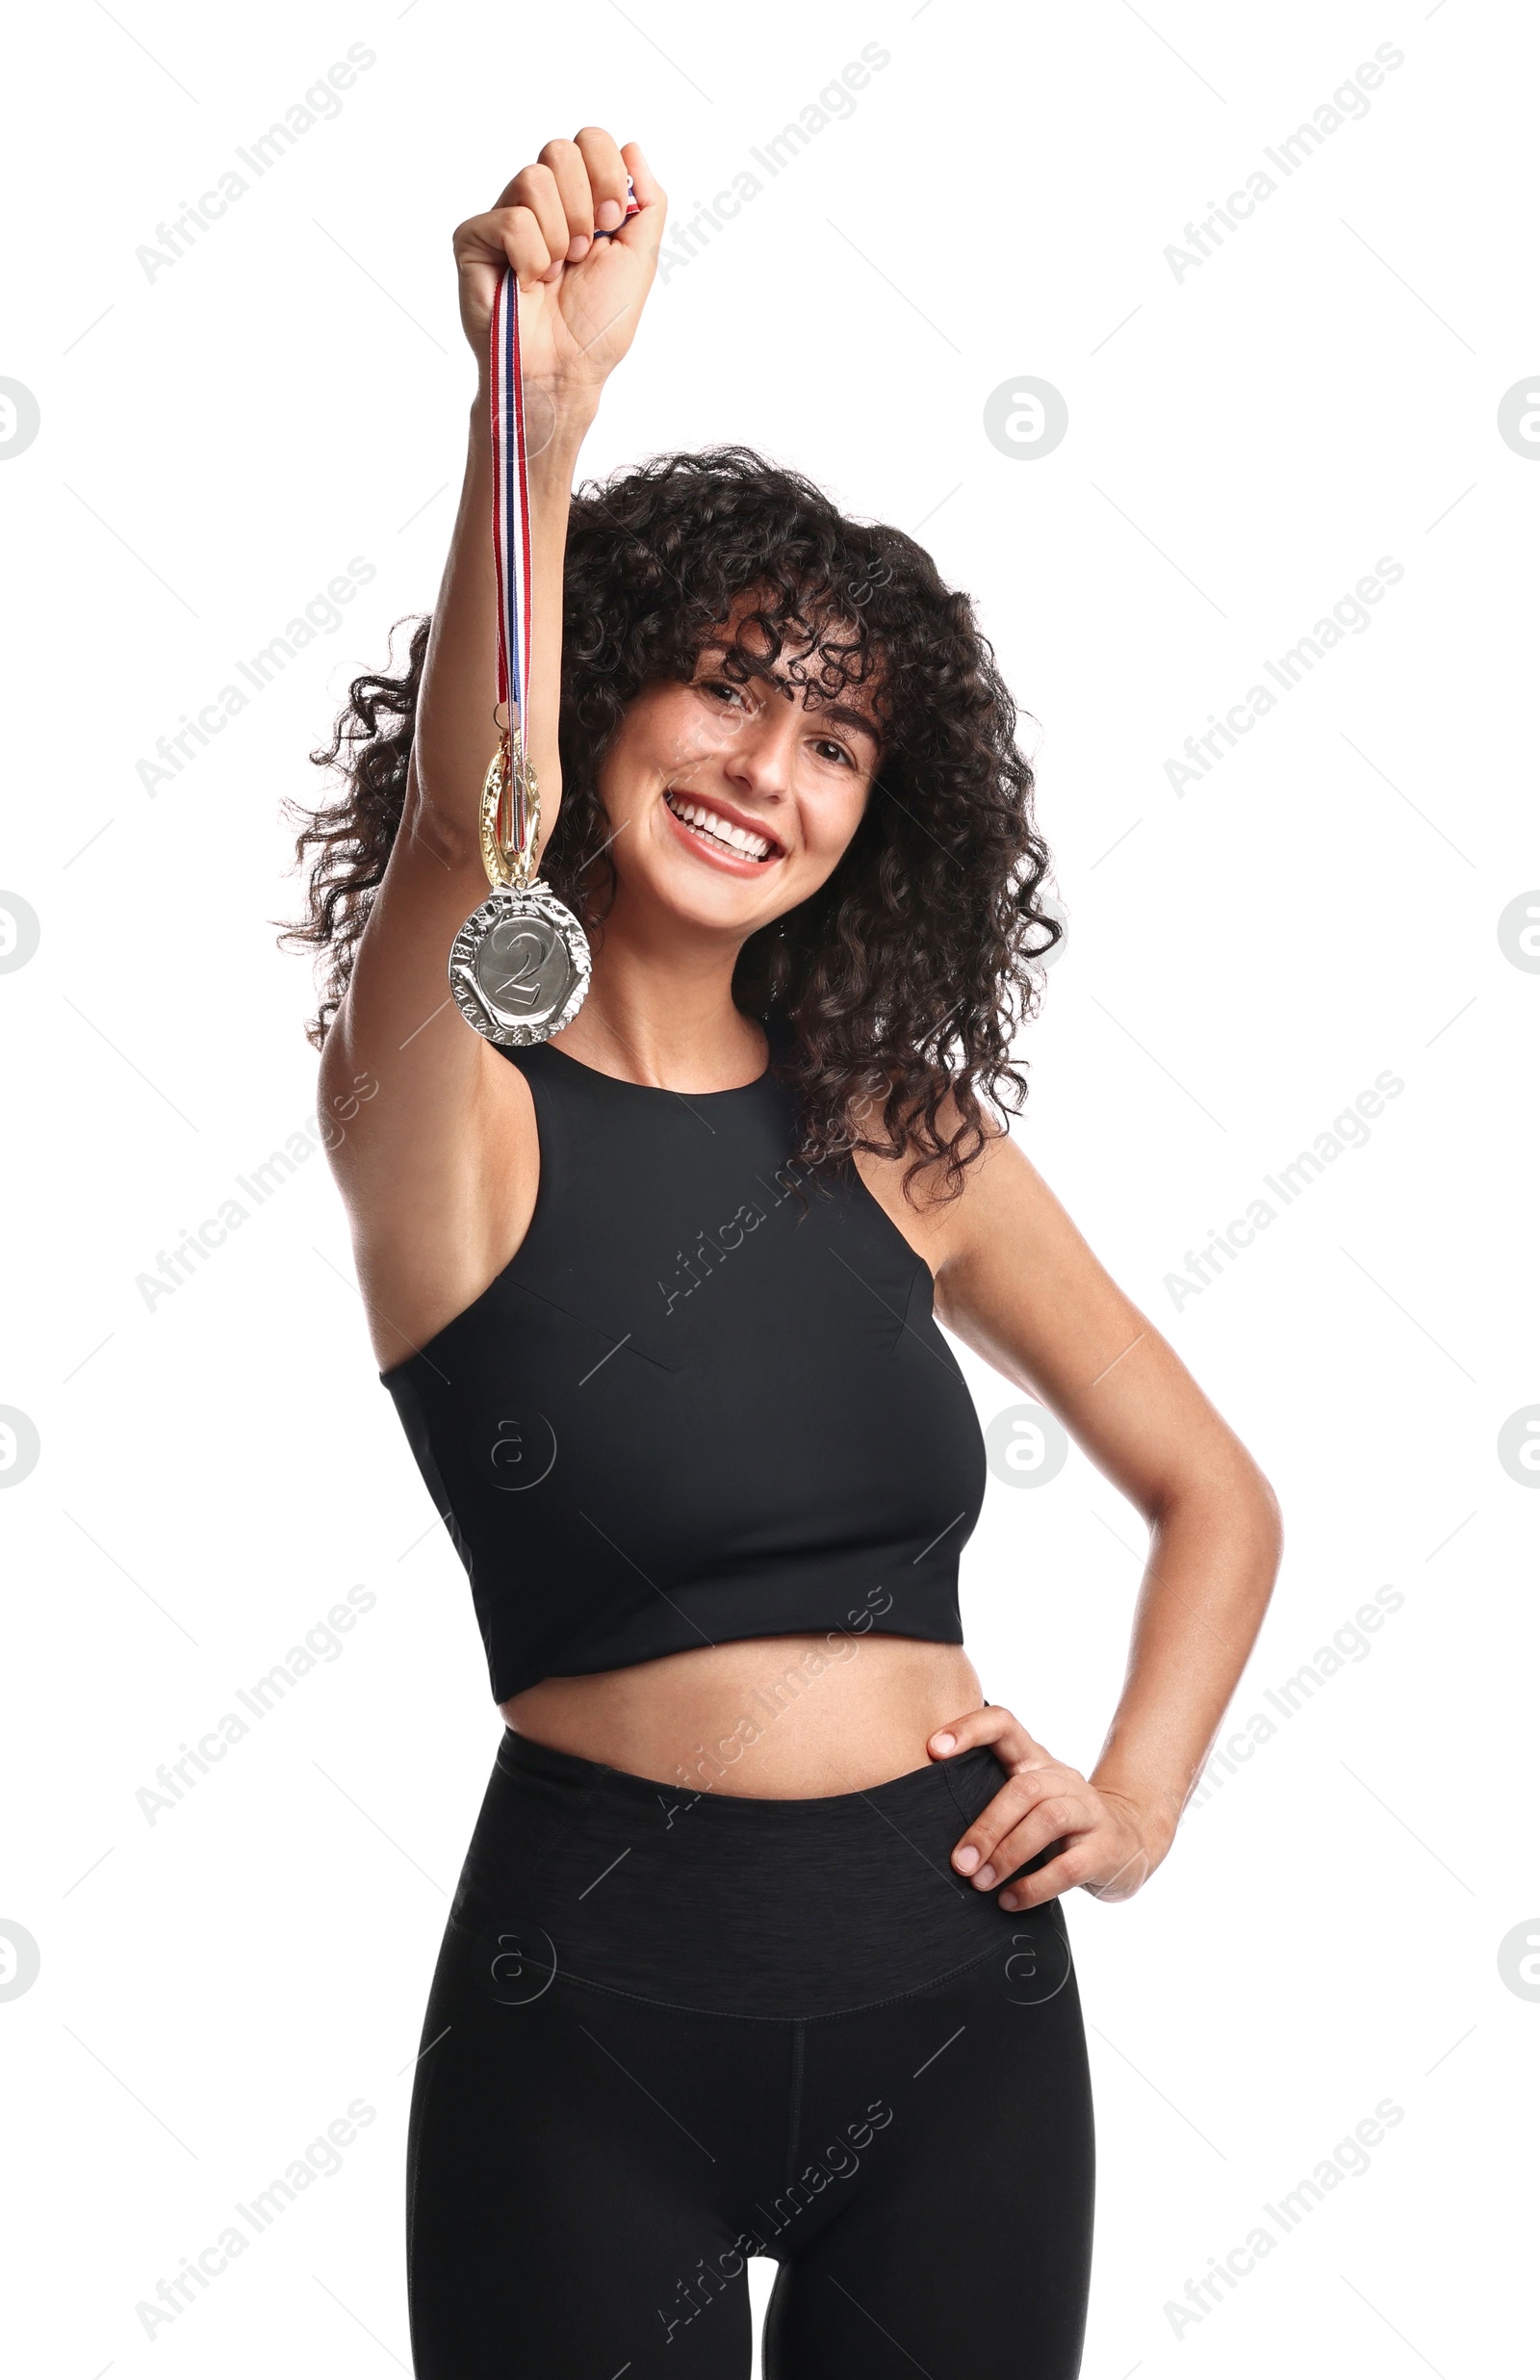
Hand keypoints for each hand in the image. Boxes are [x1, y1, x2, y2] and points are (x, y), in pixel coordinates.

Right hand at [451, 128, 665, 413]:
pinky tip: (528, 283)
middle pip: (559, 150)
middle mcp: (540, 203)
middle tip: (583, 252)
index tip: (611, 222)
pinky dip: (531, 258)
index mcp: (578, 201)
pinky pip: (510, 220)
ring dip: (557, 237)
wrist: (564, 370)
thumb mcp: (640, 259)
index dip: (605, 172)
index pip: (588, 141)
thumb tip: (633, 148)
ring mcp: (504, 218)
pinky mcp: (474, 239)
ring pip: (533, 179)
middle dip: (583, 205)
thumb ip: (647, 203)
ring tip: (555, 273)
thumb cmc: (597, 325)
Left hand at [929, 1703, 1164, 1908]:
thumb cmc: (1057, 1826)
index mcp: (1035, 1760)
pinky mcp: (1105, 1847)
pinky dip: (1035, 1886)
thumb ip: (988, 1801)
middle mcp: (1062, 1778)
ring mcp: (1088, 1810)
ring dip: (1008, 1854)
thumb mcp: (1026, 1802)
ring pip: (1047, 1820)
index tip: (932, 1749)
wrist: (1130, 1841)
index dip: (970, 1728)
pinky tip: (1010, 1901)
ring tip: (980, 1884)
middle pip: (1023, 1788)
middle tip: (959, 1863)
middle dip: (986, 1826)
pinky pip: (1069, 1866)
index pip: (1004, 1724)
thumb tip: (923, 1824)